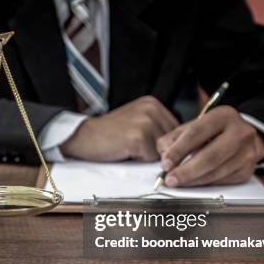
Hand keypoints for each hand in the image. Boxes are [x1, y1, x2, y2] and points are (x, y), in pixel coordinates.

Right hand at [60, 96, 178, 160]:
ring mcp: (146, 123)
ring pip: (163, 151)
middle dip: (159, 149)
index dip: (166, 143)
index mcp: (152, 104)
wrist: (84, 136)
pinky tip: (125, 150)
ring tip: (129, 147)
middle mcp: (152, 109)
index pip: (177, 130)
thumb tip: (179, 145)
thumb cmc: (108, 133)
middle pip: (172, 141)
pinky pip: (151, 158)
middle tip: (136, 146)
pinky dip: (139, 160)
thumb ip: (157, 127)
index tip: (149, 145)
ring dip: (148, 155)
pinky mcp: (139, 138)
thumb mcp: (136, 121)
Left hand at [156, 105, 263, 186]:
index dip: (178, 151)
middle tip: (170, 179)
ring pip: (218, 171)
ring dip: (194, 180)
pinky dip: (206, 183)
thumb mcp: (190, 128)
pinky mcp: (248, 169)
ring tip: (179, 182)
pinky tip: (194, 182)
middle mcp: (240, 132)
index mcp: (222, 115)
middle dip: (187, 171)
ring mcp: (247, 151)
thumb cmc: (210, 133)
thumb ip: (173, 140)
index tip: (165, 165)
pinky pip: (224, 180)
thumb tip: (165, 159)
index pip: (197, 134)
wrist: (239, 137)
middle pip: (211, 156)